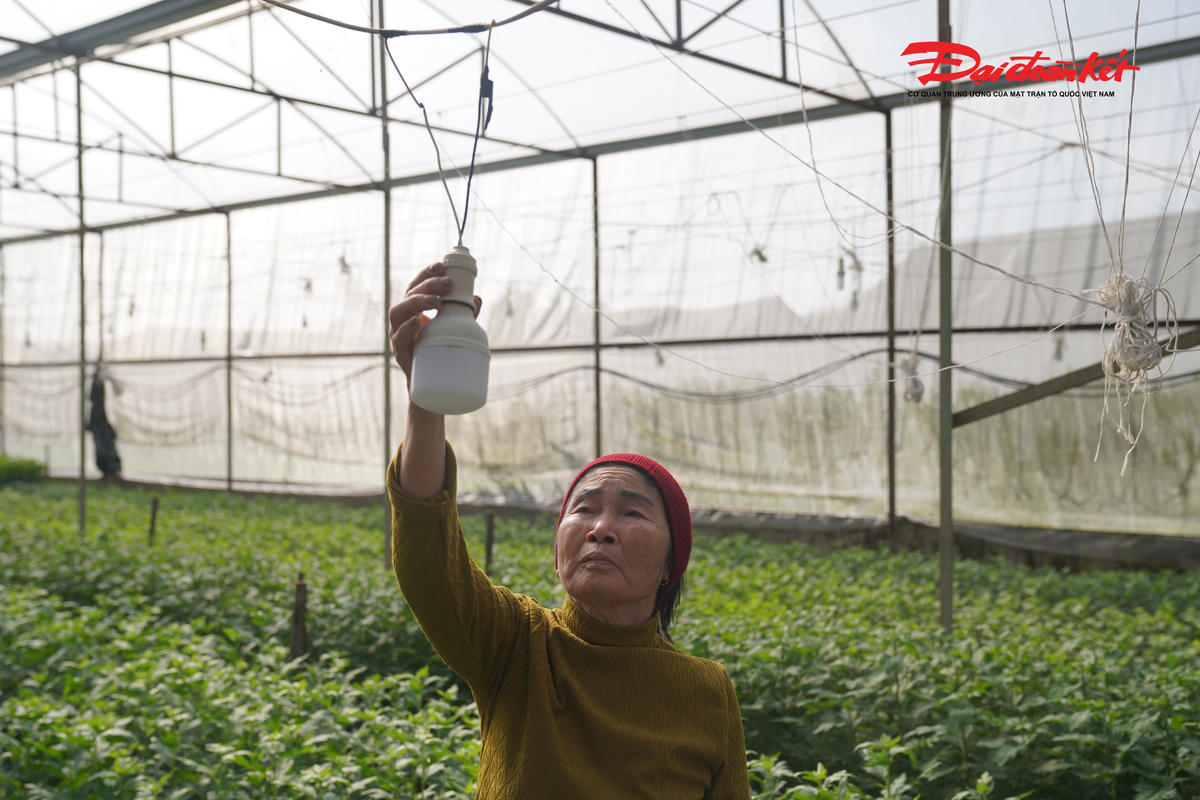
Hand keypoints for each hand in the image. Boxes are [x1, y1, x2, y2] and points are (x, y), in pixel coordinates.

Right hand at [388, 262, 482, 383]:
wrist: (432, 390)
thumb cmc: (441, 355)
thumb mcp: (456, 330)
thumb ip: (465, 314)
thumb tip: (477, 298)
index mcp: (413, 312)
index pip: (415, 287)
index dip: (425, 274)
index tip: (441, 266)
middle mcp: (402, 321)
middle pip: (408, 295)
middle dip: (427, 285)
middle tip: (448, 284)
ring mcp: (399, 337)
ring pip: (398, 312)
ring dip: (416, 302)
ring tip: (436, 301)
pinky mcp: (402, 355)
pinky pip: (398, 339)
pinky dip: (406, 328)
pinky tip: (417, 321)